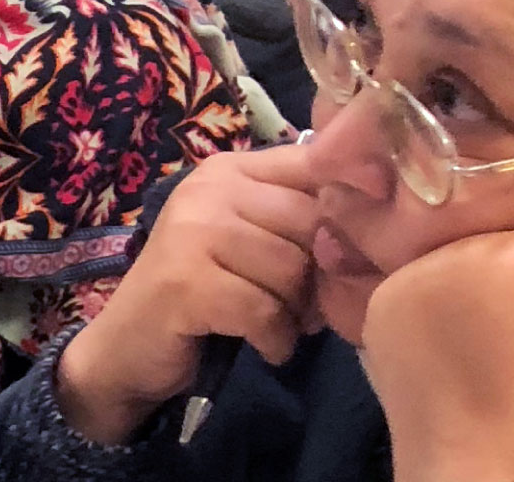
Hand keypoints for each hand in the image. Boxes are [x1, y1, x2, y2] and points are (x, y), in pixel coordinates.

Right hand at [54, 145, 319, 444]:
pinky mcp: (183, 281)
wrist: (130, 348)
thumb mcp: (256, 243)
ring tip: (274, 324)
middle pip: (312, 222)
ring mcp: (190, 231)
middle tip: (301, 305)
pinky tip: (261, 344)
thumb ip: (303, 217)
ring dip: (295, 313)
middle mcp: (207, 188)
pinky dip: (273, 339)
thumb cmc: (206, 293)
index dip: (349, 211)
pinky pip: (264, 310)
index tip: (347, 252)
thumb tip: (383, 210)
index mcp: (230, 170)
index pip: (317, 166)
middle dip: (319, 275)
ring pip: (290, 269)